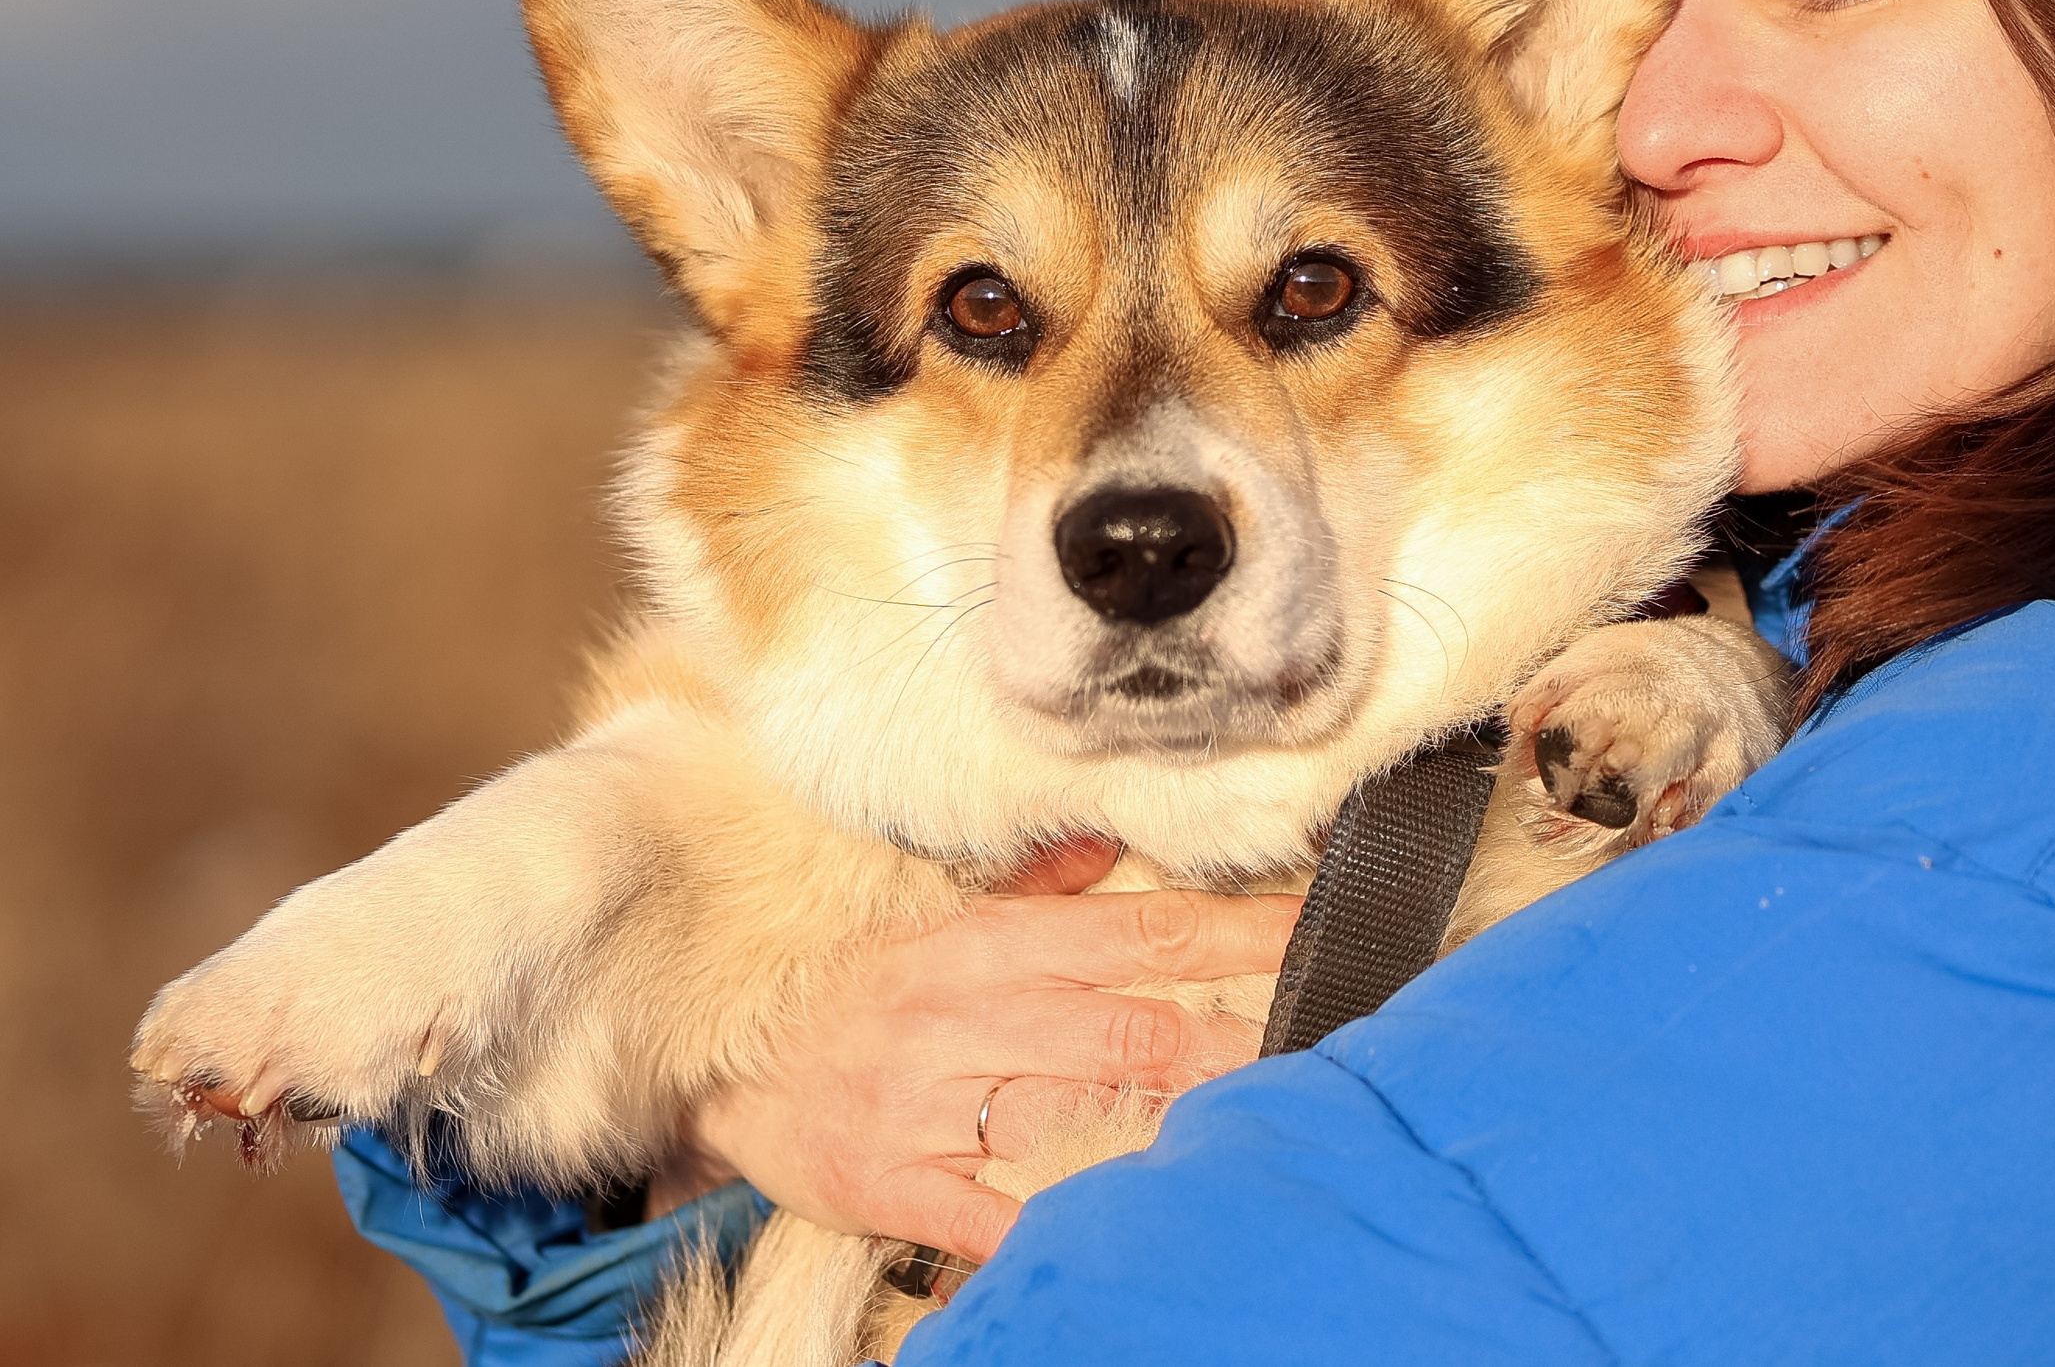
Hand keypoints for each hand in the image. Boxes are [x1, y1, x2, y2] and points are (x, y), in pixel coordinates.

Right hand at [652, 840, 1298, 1262]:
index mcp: (990, 944)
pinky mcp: (901, 1183)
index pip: (1143, 932)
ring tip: (1265, 1118)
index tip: (1320, 931)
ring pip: (1081, 1113)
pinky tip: (1129, 1218)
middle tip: (1330, 1038)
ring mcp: (934, 1104)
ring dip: (1175, 1122)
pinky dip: (1057, 1218)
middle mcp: (969, 1016)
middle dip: (1238, 1037)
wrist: (720, 1066)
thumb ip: (1032, 887)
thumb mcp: (937, 919)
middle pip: (1136, 1029)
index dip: (1241, 933)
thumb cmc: (852, 991)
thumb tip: (1110, 840)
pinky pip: (994, 1211)